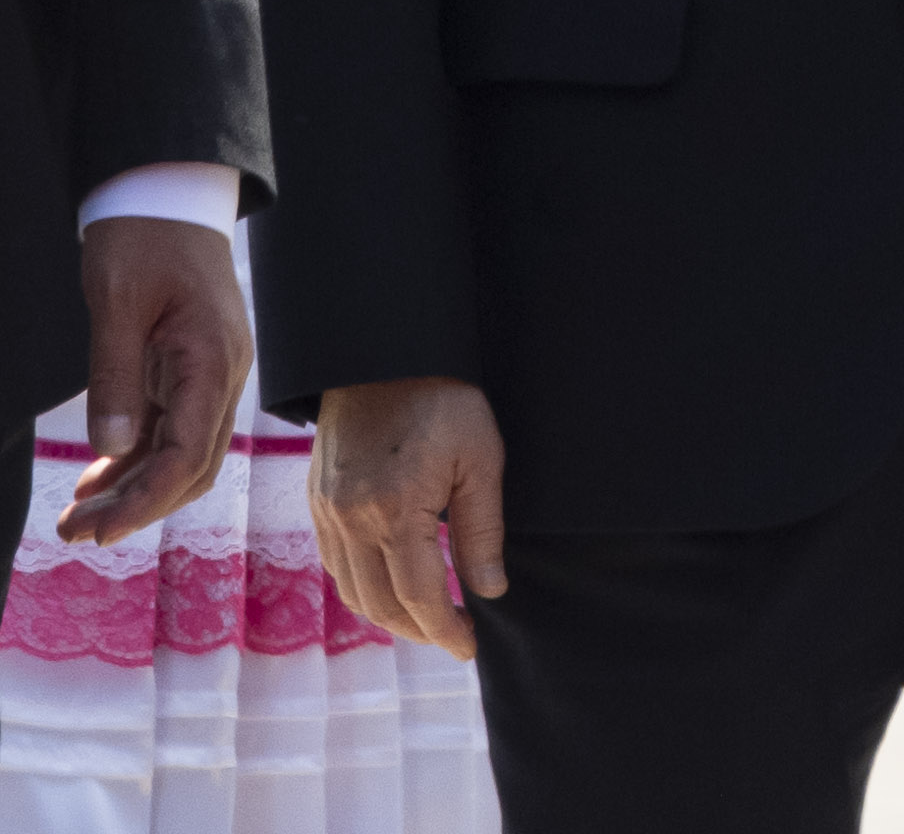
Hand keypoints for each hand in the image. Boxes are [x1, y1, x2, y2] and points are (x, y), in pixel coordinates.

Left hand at [60, 219, 246, 543]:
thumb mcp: (117, 303)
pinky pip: (171, 429)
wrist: (168, 193)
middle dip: (138, 506)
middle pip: (193, 466)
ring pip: (183, 453)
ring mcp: (211, 373)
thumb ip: (115, 377)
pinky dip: (137, 460)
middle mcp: (222, 374)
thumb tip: (109, 450)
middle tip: (77, 534)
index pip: (188, 453)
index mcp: (212, 359)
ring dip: (136, 489)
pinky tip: (98, 478)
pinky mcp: (191, 368)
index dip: (146, 500)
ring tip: (79, 516)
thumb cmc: (144, 238)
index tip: (99, 529)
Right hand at [311, 378, 507, 656]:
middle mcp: (350, 522)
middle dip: (418, 631)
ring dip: (388, 616)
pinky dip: (363, 588)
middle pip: (380, 604)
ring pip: (351, 591)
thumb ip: (482, 529)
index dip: (445, 629)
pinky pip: (335, 565)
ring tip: (429, 621)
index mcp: (393, 512)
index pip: (419, 596)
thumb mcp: (480, 458)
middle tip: (454, 640)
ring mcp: (327, 514)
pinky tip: (392, 588)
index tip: (469, 647)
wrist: (380, 355)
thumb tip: (488, 589)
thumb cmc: (441, 399)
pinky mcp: (317, 503)